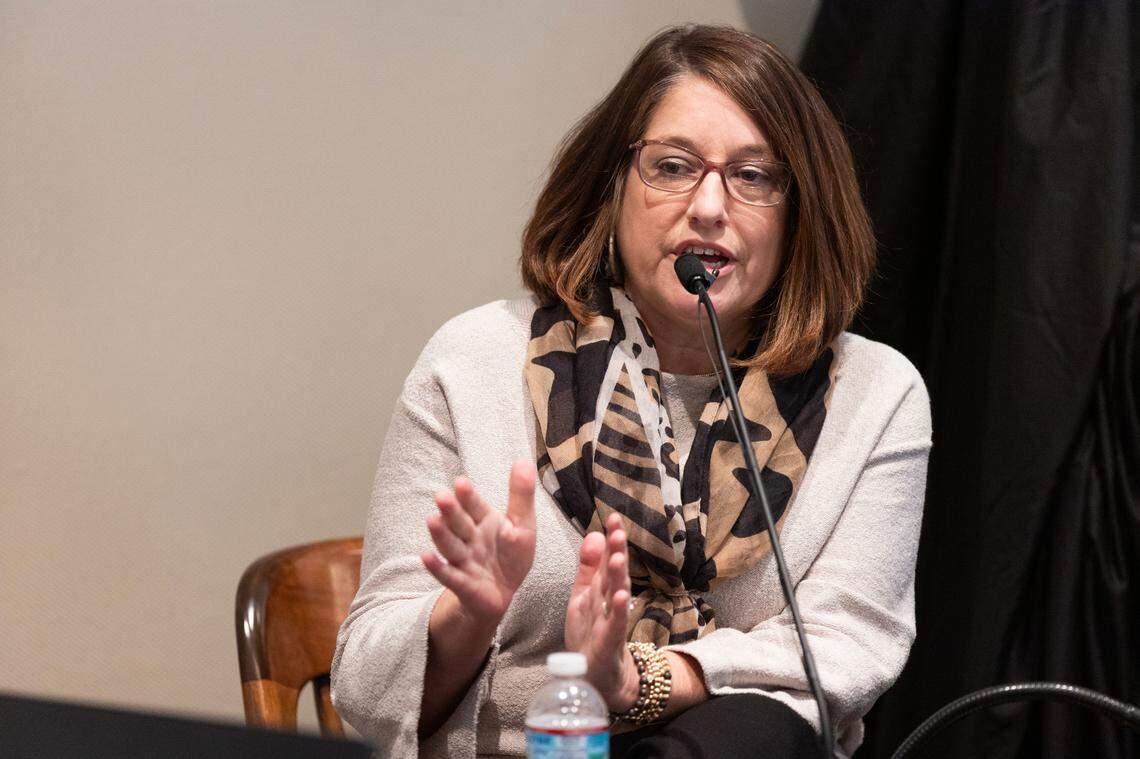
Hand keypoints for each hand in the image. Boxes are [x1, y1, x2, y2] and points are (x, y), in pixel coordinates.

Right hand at [421, 460, 535, 626]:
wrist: (504, 593)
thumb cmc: (511, 555)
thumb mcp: (523, 525)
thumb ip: (521, 495)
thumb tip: (522, 459)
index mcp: (484, 521)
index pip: (475, 506)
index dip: (468, 496)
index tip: (461, 482)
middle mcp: (469, 538)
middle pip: (459, 523)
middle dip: (451, 511)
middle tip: (441, 496)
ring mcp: (463, 560)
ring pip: (450, 546)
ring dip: (441, 534)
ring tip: (432, 521)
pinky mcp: (462, 583)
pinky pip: (448, 576)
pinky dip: (437, 568)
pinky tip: (426, 557)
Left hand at [565, 513, 639, 711]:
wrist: (597, 676)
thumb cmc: (590, 635)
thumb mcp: (584, 596)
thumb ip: (588, 568)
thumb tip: (595, 535)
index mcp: (601, 590)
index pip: (607, 560)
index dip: (611, 540)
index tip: (613, 518)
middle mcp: (609, 602)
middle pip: (615, 573)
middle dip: (617, 551)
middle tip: (618, 530)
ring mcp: (612, 621)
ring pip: (617, 595)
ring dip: (619, 576)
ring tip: (618, 556)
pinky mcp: (610, 641)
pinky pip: (616, 624)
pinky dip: (620, 610)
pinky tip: (622, 596)